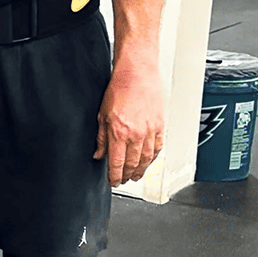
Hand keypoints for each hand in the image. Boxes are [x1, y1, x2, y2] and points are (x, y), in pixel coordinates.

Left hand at [95, 66, 165, 185]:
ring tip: (136, 176)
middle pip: (133, 163)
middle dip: (128, 175)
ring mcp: (150, 131)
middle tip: (124, 180)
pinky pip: (158, 148)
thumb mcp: (101, 114)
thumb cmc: (119, 90)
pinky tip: (149, 161)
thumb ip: (101, 137)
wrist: (137, 75)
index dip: (114, 175)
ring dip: (141, 170)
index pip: (117, 162)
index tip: (113, 181)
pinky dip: (153, 158)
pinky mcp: (159, 126)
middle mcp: (135, 135)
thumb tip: (98, 154)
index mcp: (118, 132)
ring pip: (147, 159)